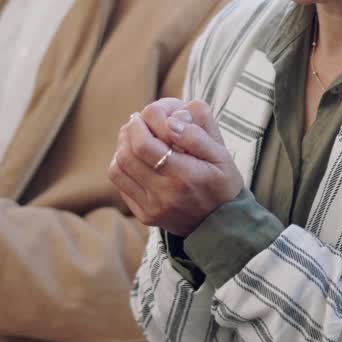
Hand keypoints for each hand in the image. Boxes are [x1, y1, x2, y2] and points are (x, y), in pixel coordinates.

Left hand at [108, 98, 243, 236]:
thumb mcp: (222, 156)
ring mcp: (152, 207)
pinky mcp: (145, 215)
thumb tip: (170, 121)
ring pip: (119, 171)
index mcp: (185, 176)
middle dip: (128, 133)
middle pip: (127, 156)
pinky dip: (123, 167)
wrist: (222, 225)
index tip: (142, 115)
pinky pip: (122, 187)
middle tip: (136, 122)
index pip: (145, 146)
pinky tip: (136, 159)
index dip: (137, 126)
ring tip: (133, 138)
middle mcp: (165, 194)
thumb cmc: (222, 184)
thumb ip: (197, 135)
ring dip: (121, 148)